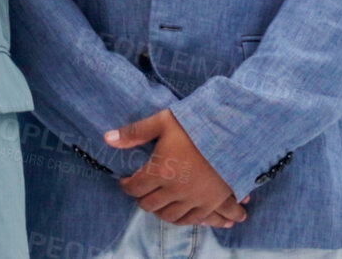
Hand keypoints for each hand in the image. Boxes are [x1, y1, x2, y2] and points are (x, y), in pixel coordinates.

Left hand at [106, 109, 245, 227]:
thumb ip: (135, 132)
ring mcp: (194, 199)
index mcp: (160, 171)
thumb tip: (107, 139)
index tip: (126, 180)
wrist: (234, 134)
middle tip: (141, 191)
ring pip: (170, 216)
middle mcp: (175, 190)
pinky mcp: (211, 203)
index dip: (126, 185)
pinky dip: (184, 219)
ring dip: (160, 211)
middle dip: (141, 199)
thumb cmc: (197, 125)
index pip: (134, 187)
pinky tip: (181, 214)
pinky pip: (193, 220)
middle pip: (149, 205)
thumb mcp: (163, 122)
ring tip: (159, 203)